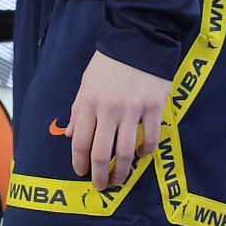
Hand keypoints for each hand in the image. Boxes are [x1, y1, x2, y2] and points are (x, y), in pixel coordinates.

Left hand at [67, 51, 167, 190]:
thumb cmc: (109, 62)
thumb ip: (79, 109)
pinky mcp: (154, 108)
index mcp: (89, 102)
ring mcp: (133, 110)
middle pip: (102, 154)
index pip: (80, 142)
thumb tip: (70, 135)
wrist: (138, 39)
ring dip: (123, 172)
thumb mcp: (86, 82)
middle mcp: (109, 110)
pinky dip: (145, 152)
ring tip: (120, 180)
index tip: (81, 173)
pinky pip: (150, 139)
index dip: (79, 162)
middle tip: (101, 187)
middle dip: (100, 176)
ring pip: (126, 152)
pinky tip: (141, 155)